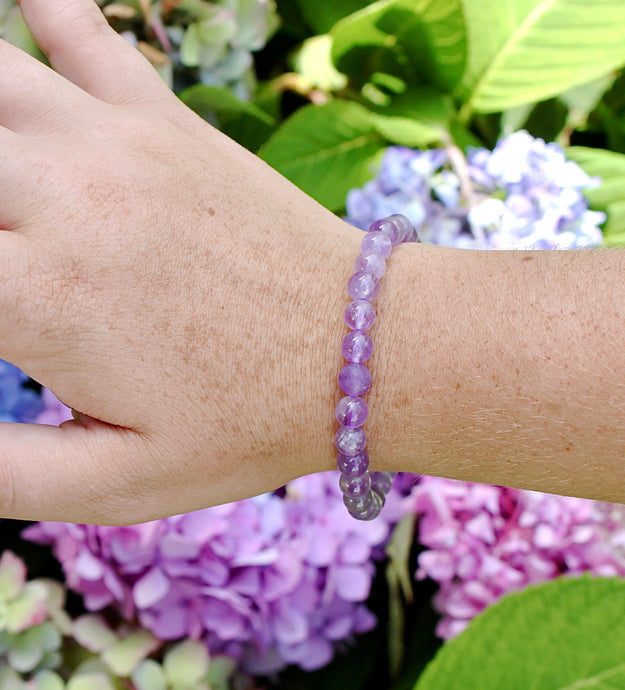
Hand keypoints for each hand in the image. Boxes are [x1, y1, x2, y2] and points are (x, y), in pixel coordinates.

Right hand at [0, 0, 358, 522]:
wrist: (362, 353)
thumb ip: (0, 470)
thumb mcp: (121, 482)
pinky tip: (24, 10)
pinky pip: (83, 28)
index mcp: (35, 298)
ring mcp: (117, 144)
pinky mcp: (169, 122)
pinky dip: (42, 7)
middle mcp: (61, 199)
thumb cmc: (251, 424)